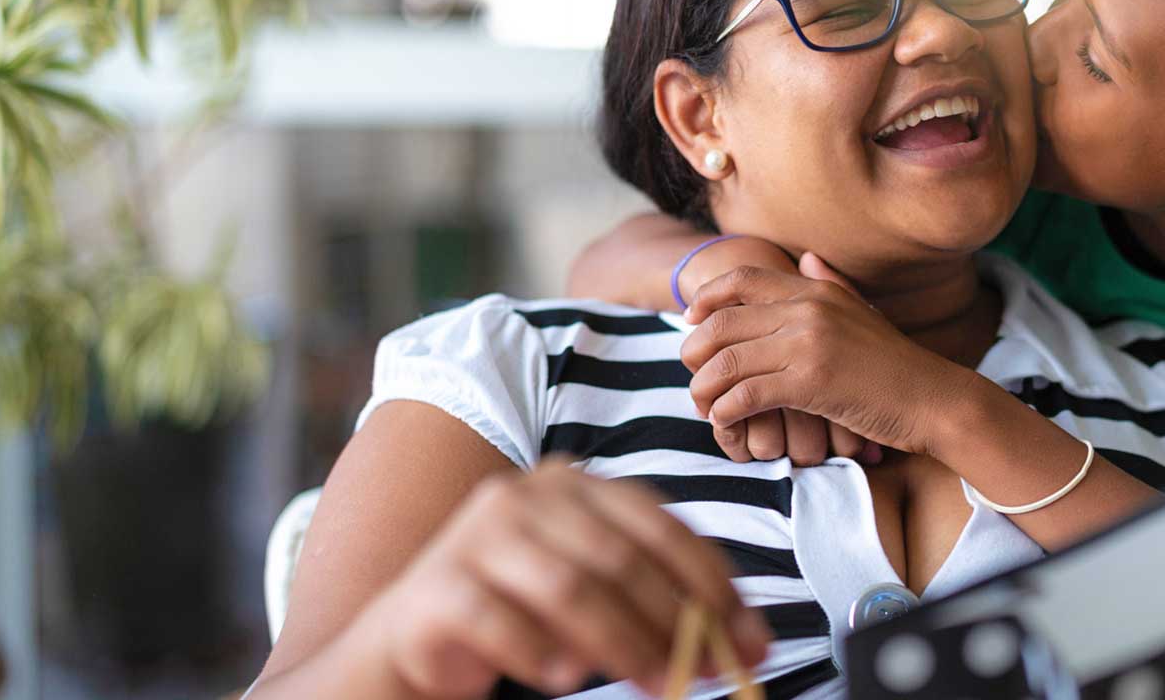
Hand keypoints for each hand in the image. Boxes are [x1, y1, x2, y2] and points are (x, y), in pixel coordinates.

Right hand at [356, 458, 770, 698]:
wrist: (414, 634)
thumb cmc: (521, 609)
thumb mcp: (596, 591)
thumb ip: (659, 598)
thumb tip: (744, 642)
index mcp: (573, 483)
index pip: (660, 526)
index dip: (712, 584)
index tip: (750, 640)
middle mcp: (524, 495)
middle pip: (620, 559)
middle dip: (675, 622)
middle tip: (706, 674)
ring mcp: (476, 536)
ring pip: (569, 588)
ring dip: (624, 644)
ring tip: (656, 685)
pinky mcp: (437, 587)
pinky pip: (500, 621)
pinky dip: (541, 654)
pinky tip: (567, 678)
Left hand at [681, 245, 874, 466]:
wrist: (933, 400)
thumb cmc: (896, 364)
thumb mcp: (862, 312)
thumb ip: (830, 283)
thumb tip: (806, 257)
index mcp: (817, 290)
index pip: (743, 278)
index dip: (707, 297)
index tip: (690, 320)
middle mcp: (808, 310)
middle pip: (723, 321)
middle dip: (694, 350)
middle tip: (692, 373)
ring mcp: (808, 345)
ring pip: (726, 360)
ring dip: (704, 387)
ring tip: (704, 405)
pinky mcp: (810, 383)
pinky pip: (745, 395)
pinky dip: (726, 412)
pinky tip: (726, 422)